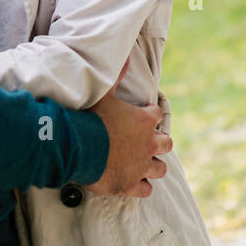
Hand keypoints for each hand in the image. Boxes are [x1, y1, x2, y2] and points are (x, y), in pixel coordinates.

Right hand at [80, 64, 170, 197]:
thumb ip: (116, 76)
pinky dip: (141, 187)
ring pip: (160, 169)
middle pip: (167, 144)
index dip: (151, 115)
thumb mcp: (103, 93)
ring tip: (143, 164)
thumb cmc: (91, 118)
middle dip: (159, 143)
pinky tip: (134, 183)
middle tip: (146, 142)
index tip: (145, 116)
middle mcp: (148, 144)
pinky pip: (146, 190)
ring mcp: (141, 166)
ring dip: (153, 166)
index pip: (157, 115)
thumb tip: (126, 56)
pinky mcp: (130, 185)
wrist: (78, 147)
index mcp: (144, 120)